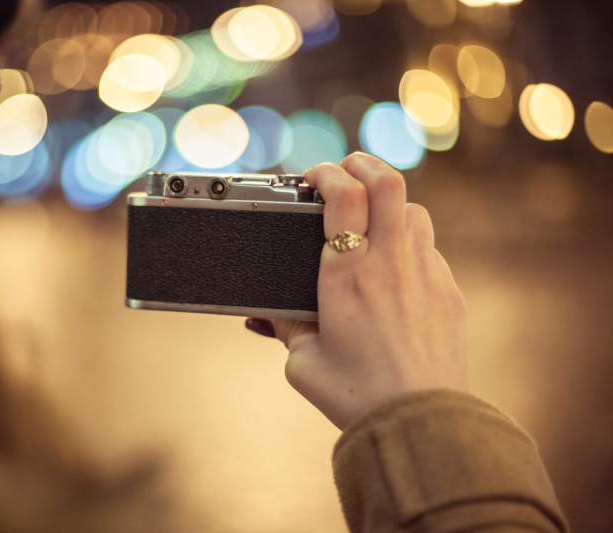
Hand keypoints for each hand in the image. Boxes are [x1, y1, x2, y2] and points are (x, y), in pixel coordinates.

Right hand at [246, 153, 467, 429]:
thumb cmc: (356, 395)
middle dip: (362, 164)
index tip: (313, 177)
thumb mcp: (302, 362)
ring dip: (390, 204)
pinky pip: (429, 249)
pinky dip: (409, 243)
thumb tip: (266, 316)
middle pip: (387, 181)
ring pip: (414, 210)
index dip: (325, 173)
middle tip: (345, 170)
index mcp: (346, 276)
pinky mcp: (448, 292)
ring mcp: (425, 274)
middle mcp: (389, 264)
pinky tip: (395, 267)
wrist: (419, 421)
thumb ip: (283, 330)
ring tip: (371, 218)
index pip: (342, 195)